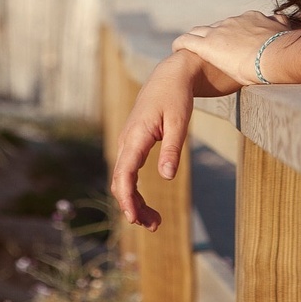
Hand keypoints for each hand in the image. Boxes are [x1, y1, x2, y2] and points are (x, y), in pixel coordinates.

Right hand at [111, 55, 195, 230]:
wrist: (170, 75)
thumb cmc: (176, 96)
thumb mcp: (179, 121)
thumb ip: (172, 149)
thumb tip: (167, 178)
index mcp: (136, 135)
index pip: (125, 173)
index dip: (127, 198)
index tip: (134, 218)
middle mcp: (127, 141)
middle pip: (121, 182)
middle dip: (132, 207)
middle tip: (154, 226)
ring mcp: (128, 143)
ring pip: (123, 179)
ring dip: (134, 201)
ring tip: (154, 221)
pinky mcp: (133, 144)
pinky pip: (128, 172)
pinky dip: (135, 190)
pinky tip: (145, 203)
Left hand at [171, 9, 293, 86]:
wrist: (274, 54)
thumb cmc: (285, 50)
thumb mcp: (287, 35)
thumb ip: (285, 29)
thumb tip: (291, 27)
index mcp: (253, 19)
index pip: (238, 23)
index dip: (233, 33)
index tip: (232, 41)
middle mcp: (234, 22)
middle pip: (218, 27)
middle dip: (213, 36)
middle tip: (209, 49)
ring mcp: (219, 32)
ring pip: (200, 32)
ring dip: (195, 39)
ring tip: (188, 49)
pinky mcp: (207, 45)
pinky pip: (187, 41)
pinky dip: (180, 44)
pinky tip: (175, 49)